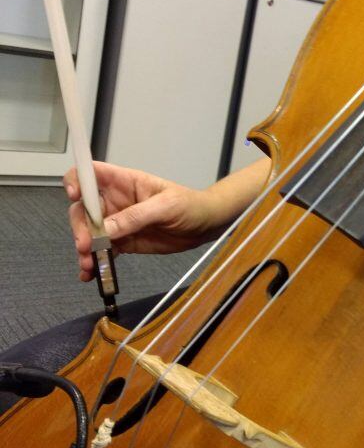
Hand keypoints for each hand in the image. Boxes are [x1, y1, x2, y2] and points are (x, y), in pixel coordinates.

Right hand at [64, 162, 221, 280]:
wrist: (205, 225)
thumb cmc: (190, 205)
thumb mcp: (165, 207)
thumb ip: (135, 216)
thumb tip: (106, 230)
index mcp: (124, 182)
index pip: (90, 173)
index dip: (76, 181)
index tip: (75, 196)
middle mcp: (115, 201)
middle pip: (84, 208)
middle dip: (80, 227)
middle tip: (84, 245)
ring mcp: (118, 222)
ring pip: (90, 233)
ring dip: (84, 249)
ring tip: (88, 265)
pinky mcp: (125, 241)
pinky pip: (104, 251)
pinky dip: (96, 263)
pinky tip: (92, 274)